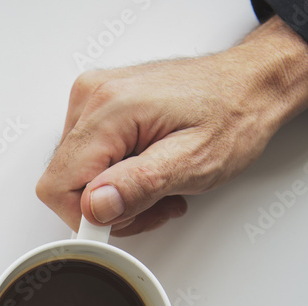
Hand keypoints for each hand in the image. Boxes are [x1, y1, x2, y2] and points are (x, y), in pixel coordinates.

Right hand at [36, 17, 307, 236]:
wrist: (250, 85)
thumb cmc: (233, 115)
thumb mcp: (195, 161)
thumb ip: (139, 186)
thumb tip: (95, 206)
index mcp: (110, 108)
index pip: (58, 186)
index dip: (87, 217)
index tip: (123, 219)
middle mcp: (92, 97)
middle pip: (64, 182)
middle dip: (106, 207)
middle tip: (152, 202)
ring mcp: (92, 98)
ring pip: (75, 174)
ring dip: (114, 193)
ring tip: (156, 185)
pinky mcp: (98, 105)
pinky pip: (86, 157)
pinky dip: (114, 174)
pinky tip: (145, 169)